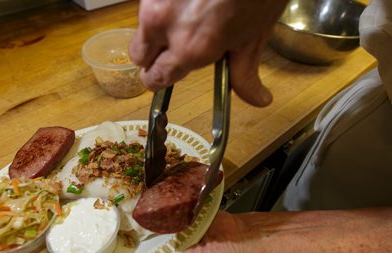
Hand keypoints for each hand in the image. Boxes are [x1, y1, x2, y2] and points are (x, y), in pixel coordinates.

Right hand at [129, 0, 287, 106]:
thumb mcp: (255, 36)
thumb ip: (245, 73)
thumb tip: (258, 100)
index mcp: (189, 48)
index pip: (154, 78)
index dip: (158, 79)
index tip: (164, 75)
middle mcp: (163, 24)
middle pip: (137, 55)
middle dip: (151, 57)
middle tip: (170, 49)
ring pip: (142, 25)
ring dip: (157, 26)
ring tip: (187, 14)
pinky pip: (151, 3)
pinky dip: (164, 5)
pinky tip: (187, 0)